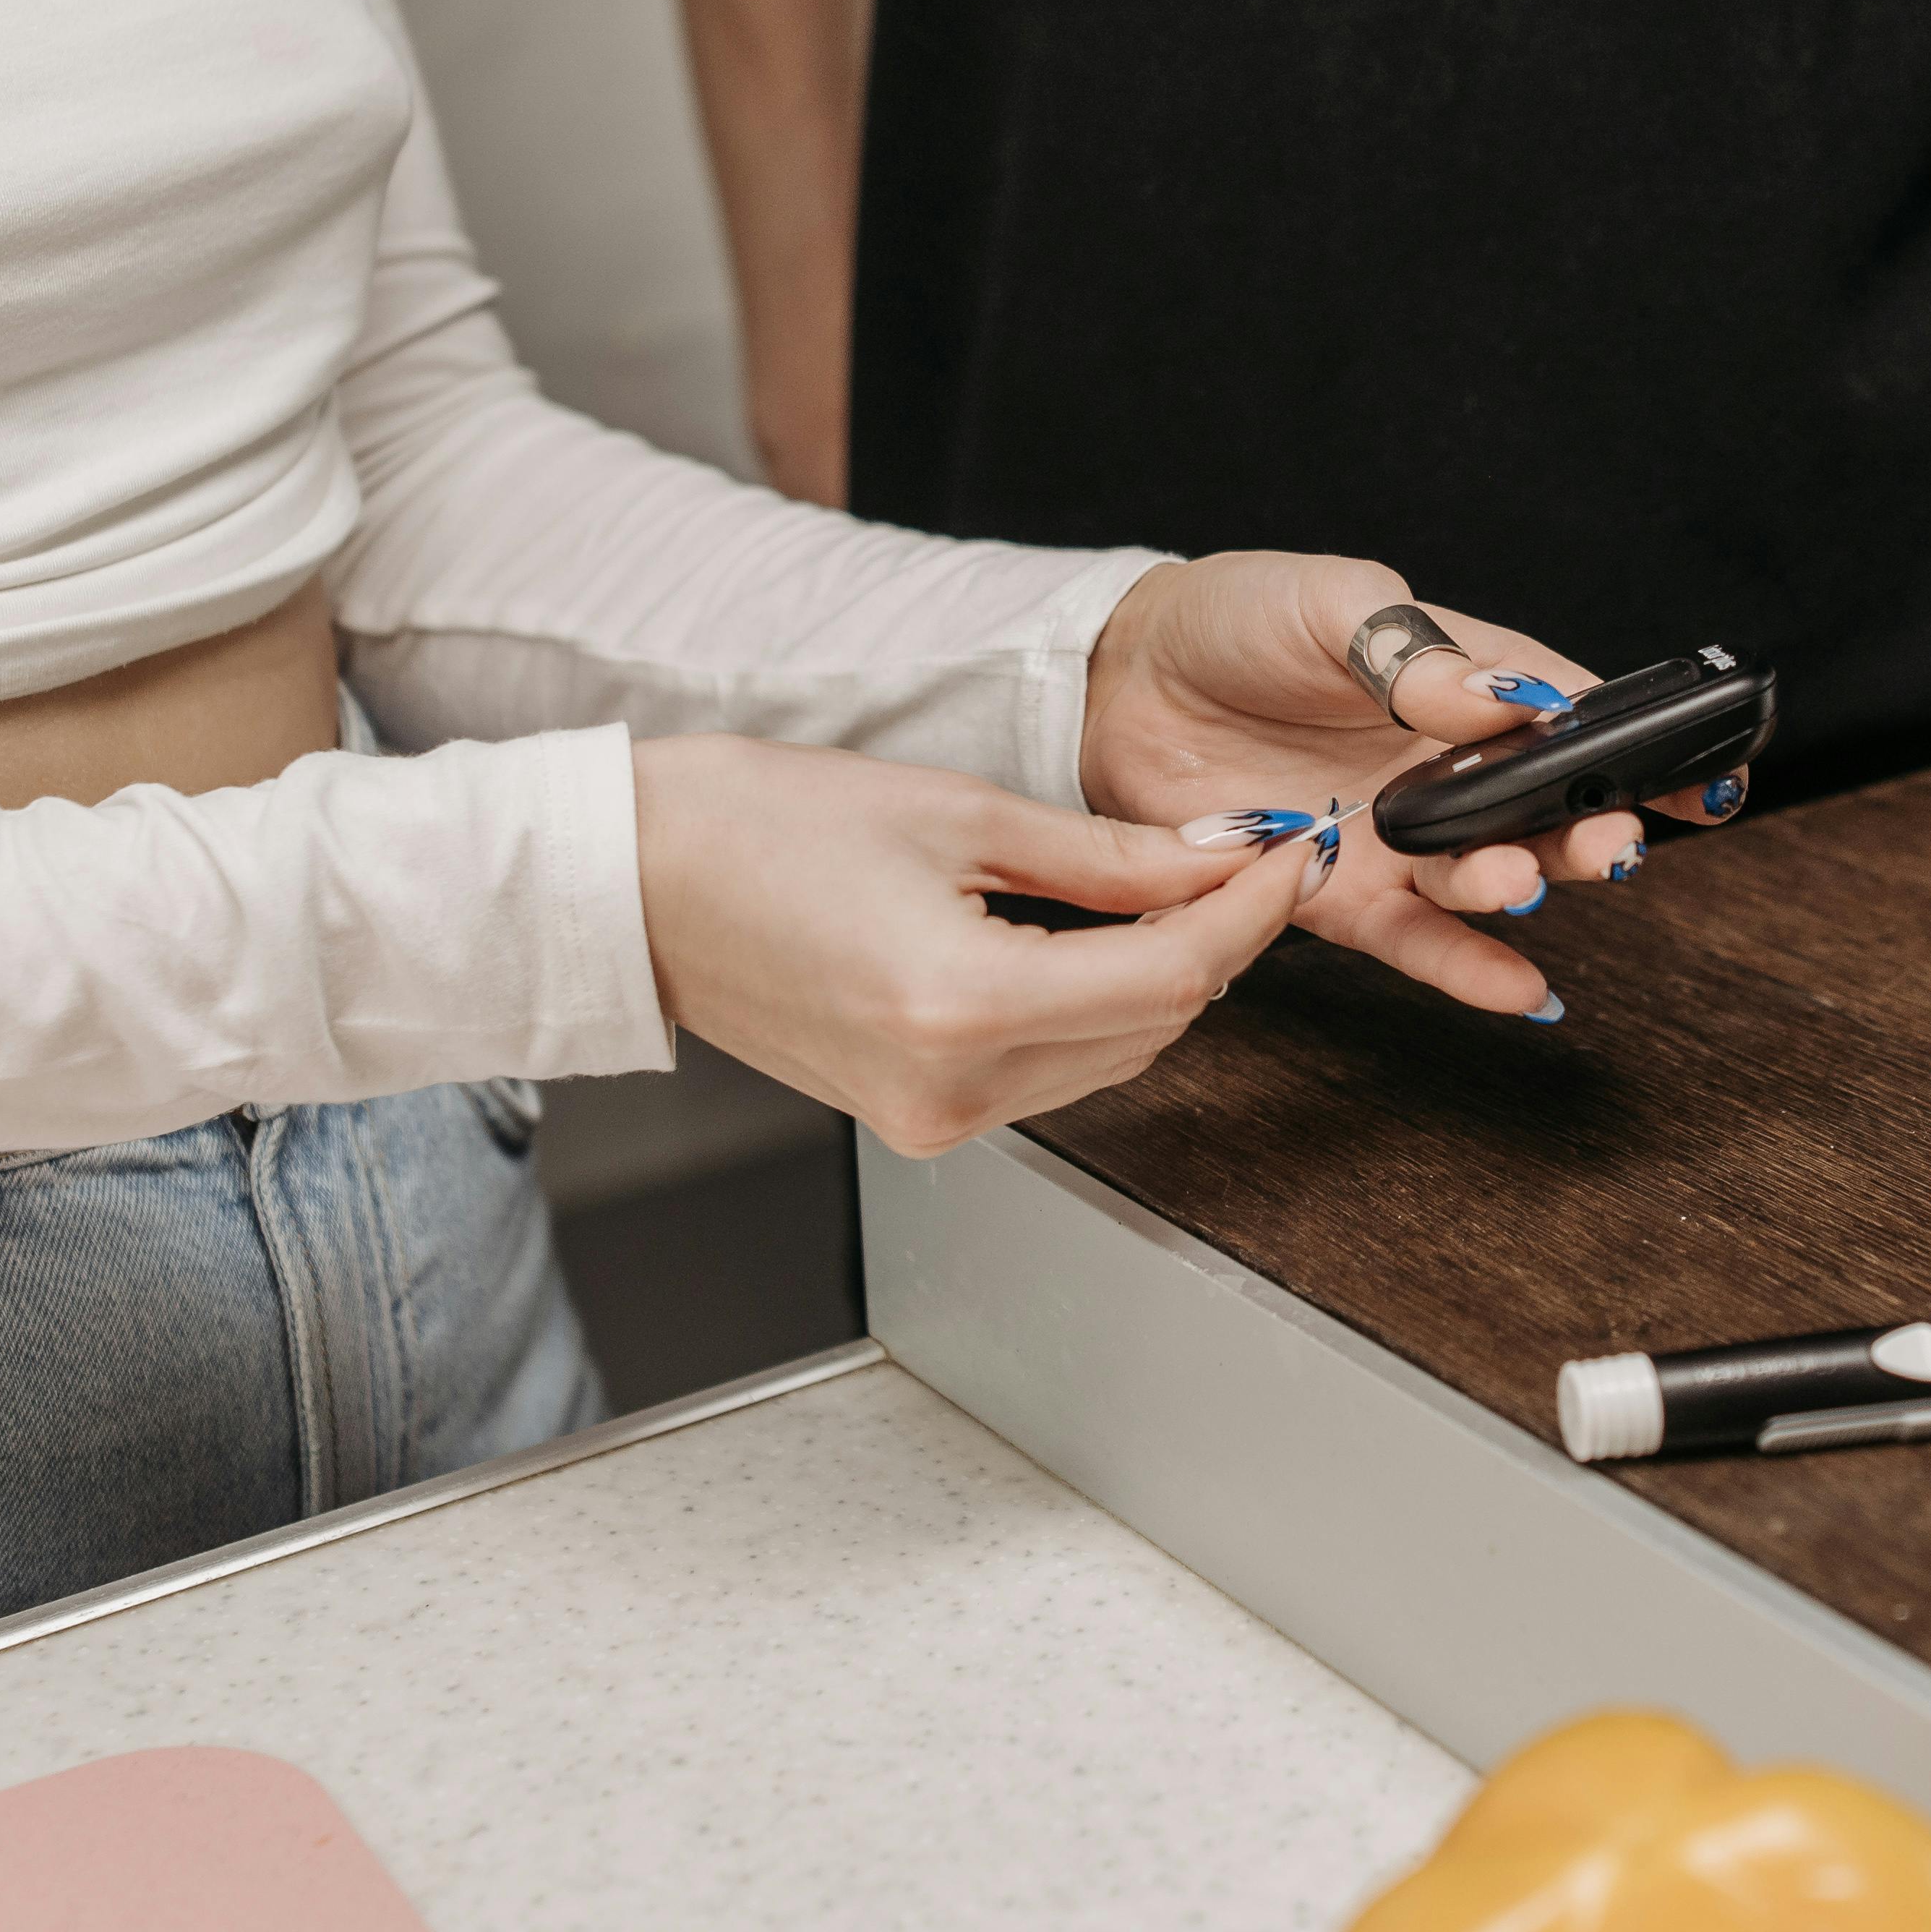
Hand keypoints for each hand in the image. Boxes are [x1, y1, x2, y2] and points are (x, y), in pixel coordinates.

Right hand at [633, 732, 1318, 1154]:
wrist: (635, 884)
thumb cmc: (760, 825)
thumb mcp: (957, 812)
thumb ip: (1107, 855)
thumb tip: (1220, 857)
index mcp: (961, 1006)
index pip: (1172, 973)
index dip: (1250, 907)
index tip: (1295, 849)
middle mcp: (952, 1088)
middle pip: (1155, 1025)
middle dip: (1216, 937)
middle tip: (1248, 852)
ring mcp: (932, 1118)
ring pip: (1114, 1057)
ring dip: (1161, 977)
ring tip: (1183, 883)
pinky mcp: (916, 1119)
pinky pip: (1051, 1070)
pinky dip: (1094, 1008)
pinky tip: (1101, 939)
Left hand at [1080, 554, 1746, 1021]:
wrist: (1119, 680)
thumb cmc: (1232, 616)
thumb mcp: (1326, 598)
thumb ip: (1413, 649)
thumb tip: (1499, 698)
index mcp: (1463, 679)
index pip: (1576, 715)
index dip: (1645, 748)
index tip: (1702, 779)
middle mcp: (1445, 766)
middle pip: (1546, 810)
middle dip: (1589, 830)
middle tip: (1608, 843)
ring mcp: (1396, 834)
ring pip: (1484, 877)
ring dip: (1515, 887)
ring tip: (1516, 883)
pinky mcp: (1335, 891)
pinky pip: (1414, 938)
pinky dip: (1468, 968)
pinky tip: (1523, 991)